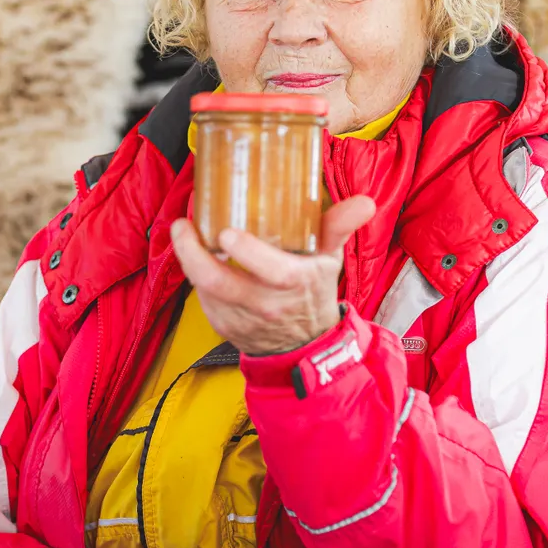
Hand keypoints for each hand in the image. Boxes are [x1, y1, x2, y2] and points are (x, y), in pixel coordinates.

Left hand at [169, 196, 375, 355]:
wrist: (303, 345)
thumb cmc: (312, 293)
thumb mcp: (330, 259)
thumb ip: (339, 227)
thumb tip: (364, 202)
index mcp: (295, 283)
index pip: (271, 271)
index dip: (247, 251)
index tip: (227, 231)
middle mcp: (266, 304)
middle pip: (220, 282)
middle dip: (193, 253)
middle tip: (184, 225)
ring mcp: (242, 318)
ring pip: (205, 290)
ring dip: (188, 259)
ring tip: (183, 231)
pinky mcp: (224, 325)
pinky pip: (203, 298)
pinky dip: (195, 274)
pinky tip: (193, 253)